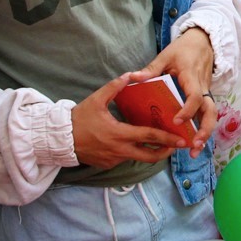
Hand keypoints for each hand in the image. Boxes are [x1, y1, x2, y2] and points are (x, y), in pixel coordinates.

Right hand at [72, 76, 187, 168]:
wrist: (59, 139)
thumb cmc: (78, 118)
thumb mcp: (96, 100)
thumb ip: (114, 87)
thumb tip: (129, 75)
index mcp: (118, 134)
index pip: (148, 137)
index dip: (167, 139)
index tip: (181, 140)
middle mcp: (119, 150)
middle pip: (149, 157)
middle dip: (165, 152)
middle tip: (176, 146)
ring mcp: (113, 160)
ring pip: (137, 157)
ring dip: (148, 151)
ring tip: (157, 142)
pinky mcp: (107, 165)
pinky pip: (124, 159)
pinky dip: (131, 152)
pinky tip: (131, 143)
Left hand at [131, 27, 217, 152]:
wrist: (203, 42)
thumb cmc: (183, 49)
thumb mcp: (166, 55)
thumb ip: (151, 68)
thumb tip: (133, 77)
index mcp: (192, 77)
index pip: (195, 96)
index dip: (188, 110)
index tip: (177, 122)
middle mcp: (203, 87)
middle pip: (211, 111)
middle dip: (205, 129)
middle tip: (194, 144)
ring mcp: (206, 93)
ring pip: (212, 115)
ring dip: (206, 133)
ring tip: (195, 150)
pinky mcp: (206, 97)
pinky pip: (207, 114)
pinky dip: (203, 128)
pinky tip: (194, 142)